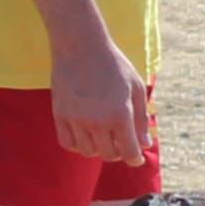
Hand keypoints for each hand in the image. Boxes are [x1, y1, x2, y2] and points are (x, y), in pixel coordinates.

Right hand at [49, 27, 151, 163]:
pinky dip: (78, 145)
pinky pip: (68, 143)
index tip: (137, 157)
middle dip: (119, 153)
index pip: (129, 152)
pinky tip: (86, 136)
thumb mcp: (136, 89)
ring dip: (98, 149)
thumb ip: (141, 119)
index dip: (135, 158)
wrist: (81, 47)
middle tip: (121, 143)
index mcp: (120, 115)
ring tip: (104, 137)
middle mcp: (97, 121)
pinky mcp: (59, 115)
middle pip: (109, 155)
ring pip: (88, 152)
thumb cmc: (114, 66)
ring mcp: (76, 119)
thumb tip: (144, 144)